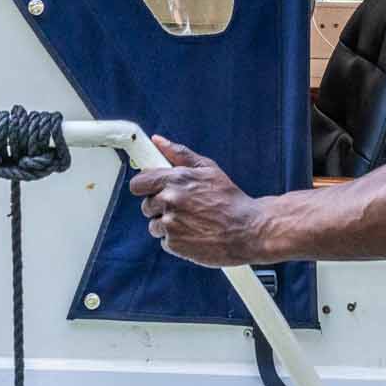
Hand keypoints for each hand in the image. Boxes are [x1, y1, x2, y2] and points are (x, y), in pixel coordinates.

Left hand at [128, 136, 265, 267]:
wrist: (247, 230)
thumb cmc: (230, 199)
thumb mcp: (208, 169)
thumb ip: (179, 153)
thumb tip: (158, 141)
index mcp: (175, 179)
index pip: (138, 183)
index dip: (145, 187)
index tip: (152, 189)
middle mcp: (169, 201)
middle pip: (146, 206)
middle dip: (160, 206)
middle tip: (183, 207)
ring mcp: (170, 224)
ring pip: (154, 225)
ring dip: (168, 224)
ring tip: (192, 222)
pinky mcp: (174, 244)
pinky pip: (165, 241)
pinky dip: (177, 239)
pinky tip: (195, 234)